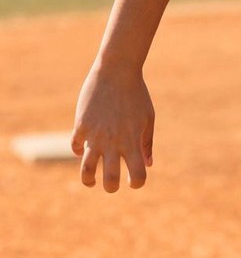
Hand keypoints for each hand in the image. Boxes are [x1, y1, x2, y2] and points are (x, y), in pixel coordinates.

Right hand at [71, 63, 154, 191]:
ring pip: (86, 169)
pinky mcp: (81, 125)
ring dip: (88, 179)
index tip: (134, 181)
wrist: (117, 71)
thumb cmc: (137, 94)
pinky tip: (83, 150)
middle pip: (109, 179)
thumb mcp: (147, 118)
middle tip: (111, 185)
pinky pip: (75, 145)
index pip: (137, 174)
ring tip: (91, 181)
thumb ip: (146, 142)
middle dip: (111, 187)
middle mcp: (113, 142)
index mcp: (133, 141)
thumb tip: (148, 164)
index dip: (137, 182)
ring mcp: (95, 135)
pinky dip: (77, 151)